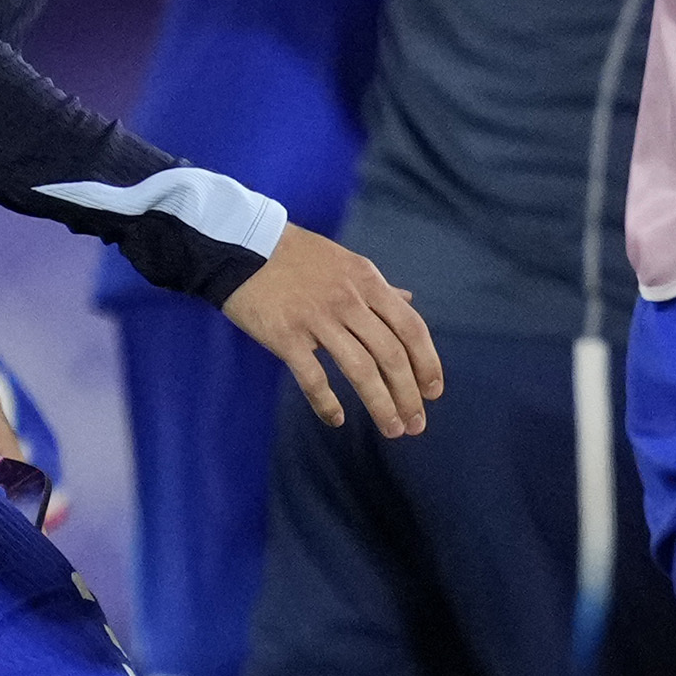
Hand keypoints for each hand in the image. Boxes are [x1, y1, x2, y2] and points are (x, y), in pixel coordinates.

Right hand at [226, 226, 442, 435]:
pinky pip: (313, 376)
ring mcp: (317, 319)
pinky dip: (327, 402)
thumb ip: (379, 288)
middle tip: (416, 423)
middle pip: (391, 356)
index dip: (428, 363)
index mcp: (369, 283)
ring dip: (381, 405)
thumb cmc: (299, 255)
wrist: (241, 245)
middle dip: (409, 395)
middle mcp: (349, 302)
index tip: (433, 391)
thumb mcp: (348, 263)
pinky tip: (337, 420)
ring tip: (393, 429)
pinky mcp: (285, 336)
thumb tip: (409, 299)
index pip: (411, 329)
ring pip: (361, 370)